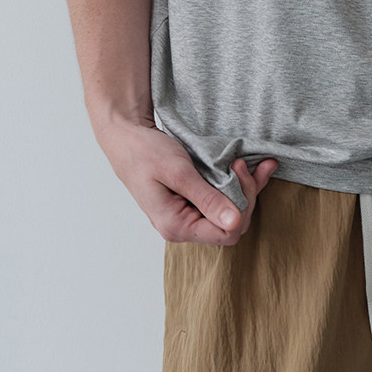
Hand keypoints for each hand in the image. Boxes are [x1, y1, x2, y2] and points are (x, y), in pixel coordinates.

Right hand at [100, 119, 278, 245]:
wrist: (126, 137)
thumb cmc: (145, 153)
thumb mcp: (178, 173)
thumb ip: (207, 199)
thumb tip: (234, 222)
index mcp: (176, 226)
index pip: (226, 234)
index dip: (242, 207)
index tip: (238, 173)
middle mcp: (182, 227)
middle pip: (230, 224)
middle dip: (245, 195)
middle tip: (241, 164)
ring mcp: (187, 215)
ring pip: (229, 212)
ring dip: (244, 188)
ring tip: (245, 162)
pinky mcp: (191, 202)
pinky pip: (220, 200)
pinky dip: (236, 183)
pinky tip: (245, 166)